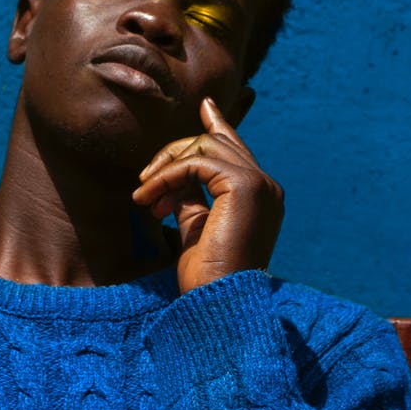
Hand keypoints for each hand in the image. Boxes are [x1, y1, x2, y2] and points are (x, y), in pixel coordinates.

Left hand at [131, 97, 284, 293]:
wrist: (218, 303)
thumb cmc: (207, 277)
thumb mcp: (195, 227)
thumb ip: (191, 197)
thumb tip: (175, 174)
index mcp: (260, 196)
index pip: (236, 149)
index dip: (219, 124)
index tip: (205, 106)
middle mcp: (266, 186)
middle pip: (215, 142)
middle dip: (173, 155)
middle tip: (144, 185)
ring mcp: (260, 184)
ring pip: (204, 146)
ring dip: (166, 167)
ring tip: (145, 197)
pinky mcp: (245, 185)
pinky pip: (196, 162)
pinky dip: (167, 176)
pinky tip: (149, 199)